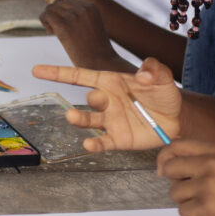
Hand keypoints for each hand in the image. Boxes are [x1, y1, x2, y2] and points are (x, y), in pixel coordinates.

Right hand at [32, 57, 181, 151]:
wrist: (177, 119)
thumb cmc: (164, 94)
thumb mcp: (163, 77)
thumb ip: (154, 70)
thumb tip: (144, 74)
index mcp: (110, 83)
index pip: (80, 76)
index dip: (58, 73)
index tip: (37, 70)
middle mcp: (106, 102)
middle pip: (89, 100)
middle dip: (91, 100)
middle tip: (98, 100)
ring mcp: (109, 121)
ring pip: (89, 120)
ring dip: (79, 119)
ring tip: (72, 117)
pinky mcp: (117, 139)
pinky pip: (102, 142)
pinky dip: (94, 145)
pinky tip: (88, 145)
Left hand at [40, 0, 127, 70]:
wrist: (101, 64)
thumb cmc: (94, 49)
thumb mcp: (90, 26)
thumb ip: (77, 17)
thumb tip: (55, 10)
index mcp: (91, 6)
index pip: (67, 1)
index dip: (62, 13)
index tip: (65, 27)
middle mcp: (83, 8)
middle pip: (57, 3)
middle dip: (54, 15)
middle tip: (57, 30)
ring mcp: (74, 16)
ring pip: (50, 8)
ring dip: (48, 19)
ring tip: (55, 32)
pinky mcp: (64, 25)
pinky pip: (46, 15)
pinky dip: (44, 22)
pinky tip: (51, 32)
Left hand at [157, 140, 214, 215]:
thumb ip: (200, 159)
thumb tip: (165, 163)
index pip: (176, 145)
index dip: (164, 157)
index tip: (163, 169)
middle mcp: (211, 164)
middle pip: (169, 168)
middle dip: (175, 181)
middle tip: (192, 190)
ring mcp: (208, 185)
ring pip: (174, 192)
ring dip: (185, 200)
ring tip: (206, 202)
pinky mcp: (206, 206)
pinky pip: (182, 211)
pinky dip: (192, 215)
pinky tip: (209, 213)